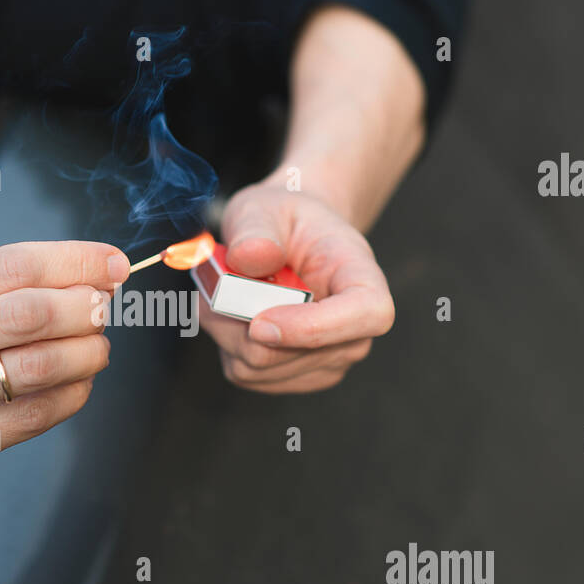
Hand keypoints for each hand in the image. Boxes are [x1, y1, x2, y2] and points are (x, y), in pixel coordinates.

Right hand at [0, 240, 126, 514]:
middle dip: (87, 307)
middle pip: (31, 313)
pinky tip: (77, 385)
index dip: (77, 262)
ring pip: (38, 367)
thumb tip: (88, 275)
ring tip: (97, 348)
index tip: (114, 264)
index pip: (14, 265)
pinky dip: (71, 396)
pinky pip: (32, 416)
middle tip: (106, 309)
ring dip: (87, 354)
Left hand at [200, 184, 394, 392]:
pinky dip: (225, 345)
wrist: (288, 241)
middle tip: (216, 283)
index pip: (367, 315)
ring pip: (258, 367)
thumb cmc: (282, 222)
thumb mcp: (264, 207)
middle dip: (238, 321)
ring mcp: (329, 360)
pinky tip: (231, 316)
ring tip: (225, 293)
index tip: (258, 321)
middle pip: (289, 353)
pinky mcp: (296, 377)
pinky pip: (247, 375)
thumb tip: (249, 257)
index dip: (313, 327)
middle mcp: (356, 330)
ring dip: (225, 330)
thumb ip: (255, 228)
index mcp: (363, 279)